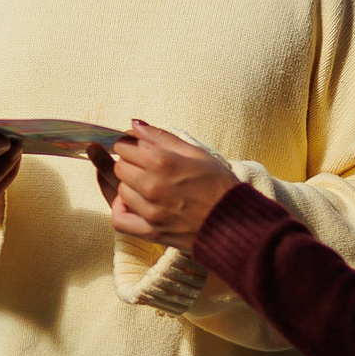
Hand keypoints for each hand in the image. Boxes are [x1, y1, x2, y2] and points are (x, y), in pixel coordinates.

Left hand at [103, 120, 237, 253]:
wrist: (234, 221)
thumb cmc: (219, 184)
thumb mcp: (196, 152)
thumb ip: (161, 136)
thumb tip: (135, 124)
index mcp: (163, 161)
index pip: (124, 146)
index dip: (130, 144)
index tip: (139, 148)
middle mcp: (152, 185)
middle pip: (120, 166)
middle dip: (130, 163)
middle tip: (146, 167)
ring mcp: (150, 210)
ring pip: (120, 190)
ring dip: (129, 186)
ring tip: (147, 186)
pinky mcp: (151, 231)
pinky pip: (119, 219)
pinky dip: (121, 211)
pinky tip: (134, 205)